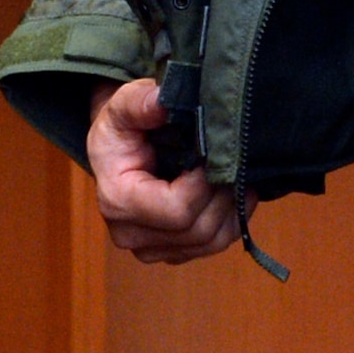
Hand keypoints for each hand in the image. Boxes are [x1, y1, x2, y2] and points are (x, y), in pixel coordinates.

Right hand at [86, 78, 250, 264]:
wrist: (120, 150)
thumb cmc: (123, 129)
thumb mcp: (123, 107)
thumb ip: (139, 102)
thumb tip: (161, 101)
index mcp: (117, 201)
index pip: (177, 210)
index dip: (205, 184)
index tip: (212, 154)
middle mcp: (131, 234)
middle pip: (198, 229)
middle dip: (223, 194)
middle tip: (233, 162)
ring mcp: (152, 248)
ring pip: (211, 241)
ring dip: (232, 208)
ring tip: (235, 175)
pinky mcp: (172, 252)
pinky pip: (215, 245)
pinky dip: (232, 220)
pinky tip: (234, 192)